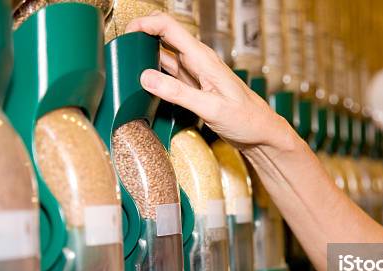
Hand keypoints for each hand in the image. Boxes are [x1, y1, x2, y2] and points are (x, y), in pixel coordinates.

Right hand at [125, 12, 293, 150]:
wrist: (262, 134)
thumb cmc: (246, 120)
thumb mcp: (211, 108)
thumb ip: (179, 93)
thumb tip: (146, 77)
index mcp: (204, 59)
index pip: (170, 27)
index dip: (146, 24)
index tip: (126, 34)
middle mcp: (199, 62)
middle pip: (164, 39)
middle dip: (141, 39)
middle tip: (120, 53)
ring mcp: (196, 75)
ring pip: (165, 58)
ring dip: (146, 58)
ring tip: (126, 68)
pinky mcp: (194, 89)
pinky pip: (170, 76)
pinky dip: (156, 76)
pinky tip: (145, 85)